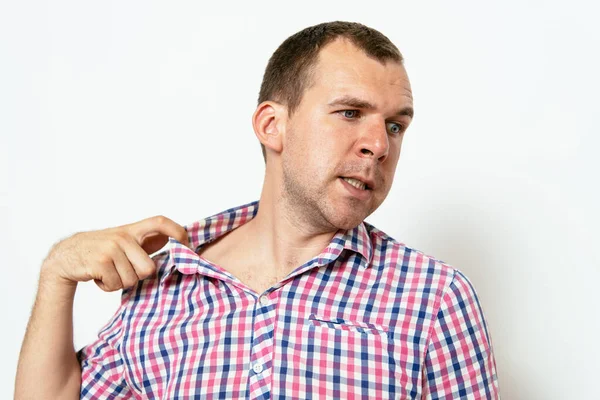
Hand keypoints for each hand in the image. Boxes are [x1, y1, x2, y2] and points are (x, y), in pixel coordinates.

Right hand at [41, 216, 188, 291]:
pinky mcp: (100, 262)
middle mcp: (124, 236)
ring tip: (108, 272)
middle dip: (137, 276)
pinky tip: (99, 276)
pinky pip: (116, 285)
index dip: (178, 232)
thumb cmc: (101, 251)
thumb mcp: (125, 242)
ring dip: (120, 282)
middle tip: (122, 270)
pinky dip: (108, 286)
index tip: (187, 246)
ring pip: (132, 279)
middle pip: (149, 268)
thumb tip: (178, 241)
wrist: (66, 256)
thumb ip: (147, 242)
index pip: (160, 222)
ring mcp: (111, 248)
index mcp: (132, 230)